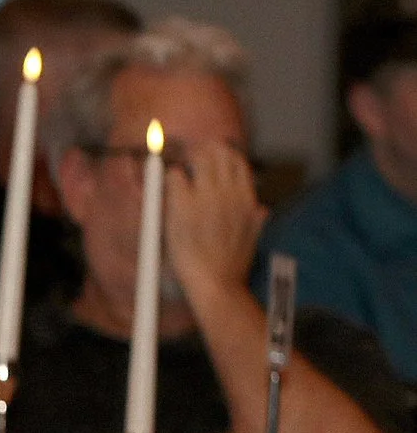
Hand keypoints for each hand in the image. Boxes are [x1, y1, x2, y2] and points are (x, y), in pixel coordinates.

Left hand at [163, 140, 265, 302]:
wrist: (214, 282)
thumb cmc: (232, 265)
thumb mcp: (254, 238)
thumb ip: (257, 219)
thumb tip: (262, 208)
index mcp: (246, 199)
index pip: (238, 162)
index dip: (224, 154)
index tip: (215, 154)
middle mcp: (228, 193)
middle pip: (217, 153)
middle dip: (204, 149)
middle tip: (193, 154)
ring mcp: (205, 197)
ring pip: (197, 159)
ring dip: (188, 159)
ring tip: (182, 165)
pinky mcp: (182, 204)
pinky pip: (175, 176)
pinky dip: (171, 177)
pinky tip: (170, 183)